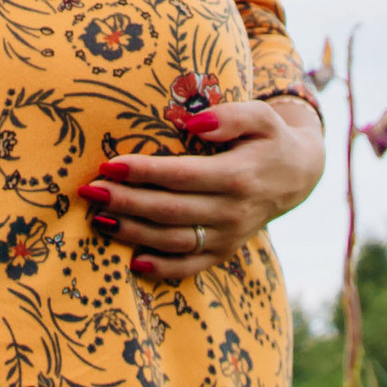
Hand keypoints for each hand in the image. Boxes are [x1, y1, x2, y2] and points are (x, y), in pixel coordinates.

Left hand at [84, 93, 325, 284]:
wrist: (297, 175)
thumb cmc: (268, 139)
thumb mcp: (260, 116)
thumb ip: (229, 116)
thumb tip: (191, 124)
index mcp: (239, 176)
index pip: (181, 176)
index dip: (143, 172)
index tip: (108, 164)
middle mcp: (233, 212)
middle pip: (170, 210)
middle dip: (125, 202)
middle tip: (89, 191)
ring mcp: (228, 237)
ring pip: (174, 241)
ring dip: (133, 232)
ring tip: (98, 220)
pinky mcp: (224, 252)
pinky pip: (190, 267)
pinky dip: (162, 269)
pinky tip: (133, 261)